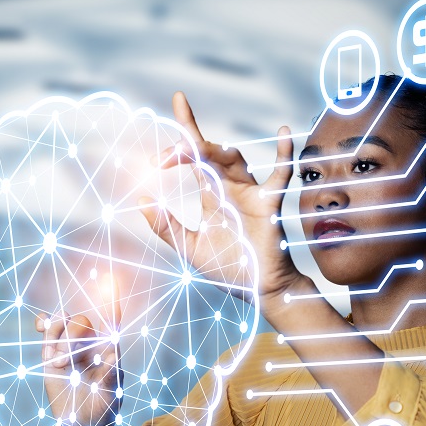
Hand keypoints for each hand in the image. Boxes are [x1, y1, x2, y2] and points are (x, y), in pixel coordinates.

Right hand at [37, 306, 121, 425]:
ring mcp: (69, 347)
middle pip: (81, 322)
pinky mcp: (51, 354)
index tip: (110, 283)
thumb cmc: (102, 411)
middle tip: (64, 364)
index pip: (111, 322)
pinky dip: (44, 322)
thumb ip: (111, 375)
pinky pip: (47, 329)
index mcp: (108, 349)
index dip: (111, 304)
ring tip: (57, 362)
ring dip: (58, 337)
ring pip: (63, 322)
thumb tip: (112, 353)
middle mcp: (89, 344)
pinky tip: (41, 325)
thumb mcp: (111, 396)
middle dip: (71, 337)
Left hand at [139, 91, 305, 304]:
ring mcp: (250, 193)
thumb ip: (166, 226)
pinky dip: (284, 154)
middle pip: (210, 152)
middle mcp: (229, 188)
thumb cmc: (229, 269)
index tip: (161, 144)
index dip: (181, 140)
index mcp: (210, 195)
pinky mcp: (269, 205)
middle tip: (166, 155)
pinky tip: (283, 134)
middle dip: (189, 143)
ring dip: (213, 151)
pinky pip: (280, 175)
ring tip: (194, 148)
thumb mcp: (189, 247)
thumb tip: (141, 201)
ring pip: (233, 159)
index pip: (194, 159)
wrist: (259, 291)